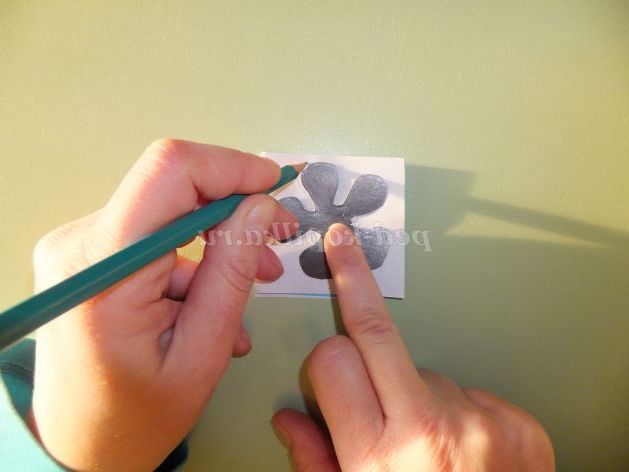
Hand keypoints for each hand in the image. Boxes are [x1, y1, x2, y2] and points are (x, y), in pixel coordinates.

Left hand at [31, 139, 296, 470]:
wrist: (76, 445)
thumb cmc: (135, 416)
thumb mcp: (202, 353)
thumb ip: (232, 273)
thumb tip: (262, 207)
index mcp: (104, 269)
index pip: (170, 171)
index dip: (232, 166)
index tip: (277, 185)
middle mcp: (80, 243)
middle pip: (172, 186)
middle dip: (235, 205)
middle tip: (280, 236)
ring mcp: (80, 246)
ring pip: (168, 210)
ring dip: (219, 238)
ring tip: (256, 278)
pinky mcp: (89, 254)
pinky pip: (154, 234)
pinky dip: (194, 257)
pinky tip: (215, 298)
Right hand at [272, 223, 554, 471]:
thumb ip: (315, 462)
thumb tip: (286, 418)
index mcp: (379, 456)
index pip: (331, 359)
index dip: (323, 357)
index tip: (321, 335)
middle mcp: (429, 432)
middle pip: (376, 332)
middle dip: (353, 284)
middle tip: (343, 247)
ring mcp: (479, 421)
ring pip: (421, 366)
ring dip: (412, 390)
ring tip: (423, 439)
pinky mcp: (515, 420)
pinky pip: (466, 388)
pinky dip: (456, 408)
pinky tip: (460, 444)